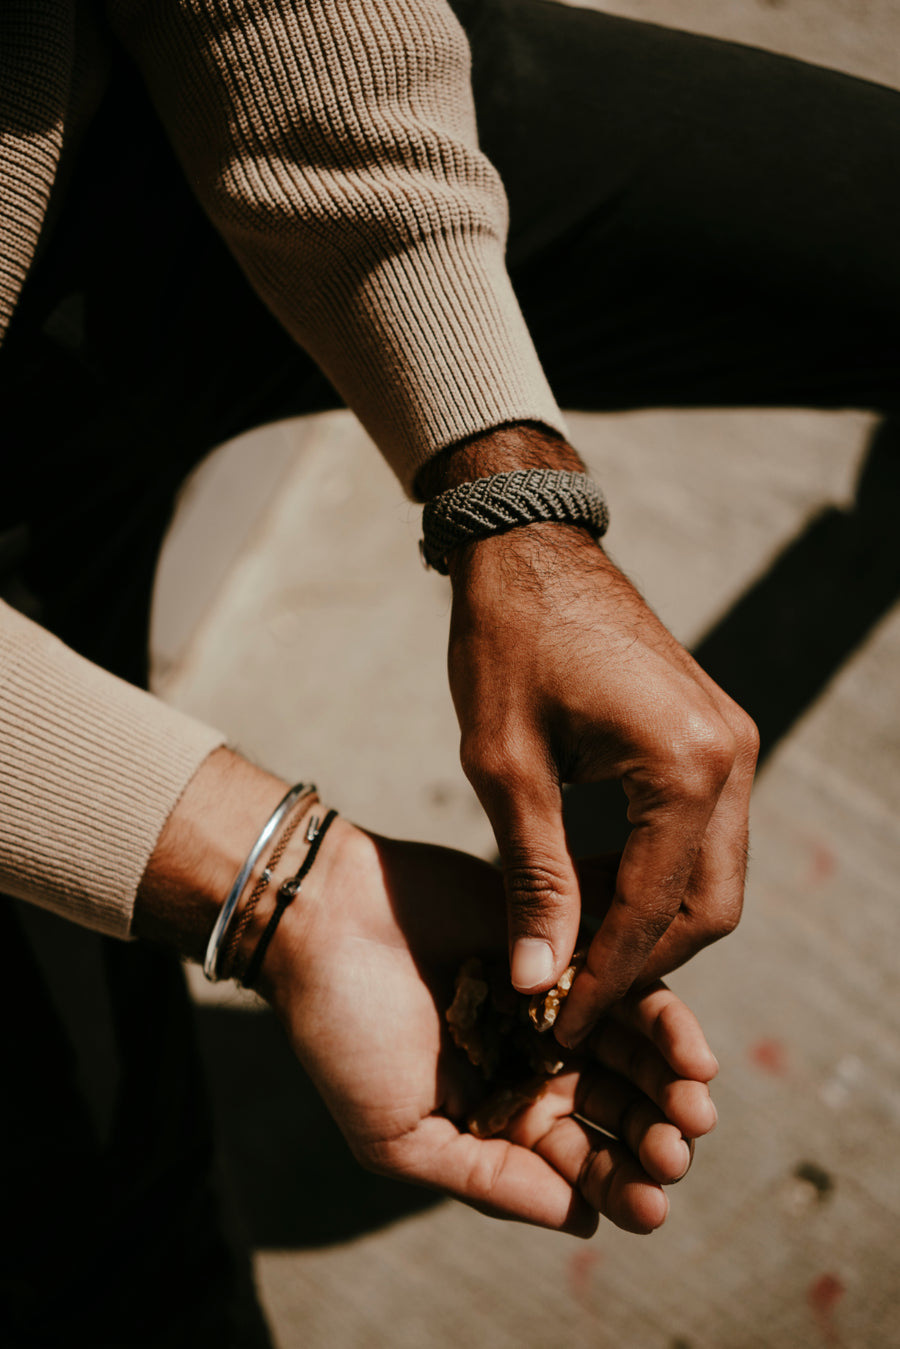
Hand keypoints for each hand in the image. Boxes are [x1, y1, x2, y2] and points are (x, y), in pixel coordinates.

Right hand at [261, 819, 718, 1235]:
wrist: (322, 922)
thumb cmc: (344, 1034)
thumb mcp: (399, 1135)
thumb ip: (486, 1177)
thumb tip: (581, 1222)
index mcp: (500, 1116)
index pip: (574, 1166)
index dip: (618, 1188)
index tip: (652, 1206)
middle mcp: (537, 1063)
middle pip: (616, 1110)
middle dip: (655, 1137)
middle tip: (677, 1150)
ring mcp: (553, 1003)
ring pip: (631, 1050)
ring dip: (669, 1081)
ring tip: (696, 1100)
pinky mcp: (562, 943)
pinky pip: (622, 981)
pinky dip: (660, 1014)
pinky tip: (686, 1045)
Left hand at [423, 426, 758, 1046]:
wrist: (530, 549)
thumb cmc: (504, 644)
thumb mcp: (504, 767)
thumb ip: (532, 878)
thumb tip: (539, 979)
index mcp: (684, 766)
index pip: (655, 910)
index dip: (606, 981)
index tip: (556, 1025)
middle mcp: (729, 758)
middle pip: (709, 906)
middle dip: (644, 962)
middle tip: (568, 994)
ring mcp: (730, 744)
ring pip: (711, 875)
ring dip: (650, 921)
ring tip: (571, 948)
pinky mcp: (714, 736)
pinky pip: (700, 833)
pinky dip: (654, 874)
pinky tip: (592, 888)